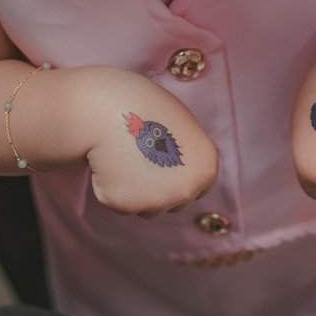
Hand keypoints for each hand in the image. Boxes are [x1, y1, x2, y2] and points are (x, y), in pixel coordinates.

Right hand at [82, 67, 218, 217]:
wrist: (110, 108)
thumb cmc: (147, 107)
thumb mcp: (185, 124)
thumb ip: (194, 152)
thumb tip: (197, 170)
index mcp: (206, 169)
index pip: (201, 188)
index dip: (184, 175)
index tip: (169, 163)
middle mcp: (186, 191)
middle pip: (176, 203)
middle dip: (162, 188)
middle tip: (144, 158)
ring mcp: (156, 202)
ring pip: (148, 208)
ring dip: (139, 192)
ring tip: (126, 159)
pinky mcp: (125, 206)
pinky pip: (121, 205)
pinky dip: (114, 188)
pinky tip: (110, 164)